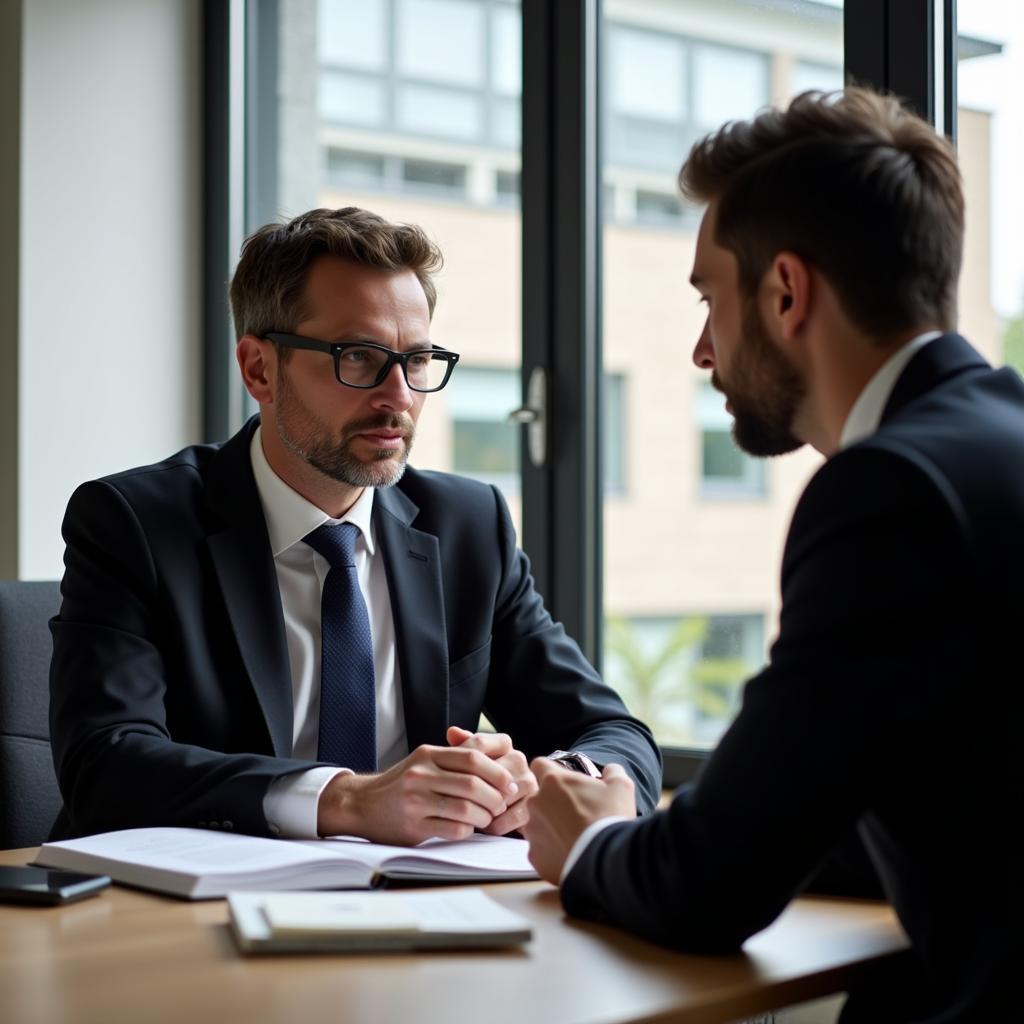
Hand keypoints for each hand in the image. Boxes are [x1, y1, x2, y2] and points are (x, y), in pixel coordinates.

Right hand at [316, 742, 519, 844]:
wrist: (362, 804)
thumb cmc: (403, 782)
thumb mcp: (425, 760)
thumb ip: (457, 756)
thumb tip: (500, 753)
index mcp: (429, 754)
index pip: (473, 757)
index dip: (498, 771)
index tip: (510, 784)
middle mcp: (421, 774)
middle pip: (473, 783)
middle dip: (496, 797)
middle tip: (503, 805)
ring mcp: (415, 800)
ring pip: (465, 808)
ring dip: (485, 816)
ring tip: (488, 819)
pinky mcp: (412, 826)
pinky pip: (453, 829)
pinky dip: (468, 830)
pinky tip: (469, 829)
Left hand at [446, 726, 538, 835]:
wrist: (503, 809)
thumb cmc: (482, 785)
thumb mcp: (469, 766)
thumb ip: (462, 748)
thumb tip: (452, 731)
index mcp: (502, 745)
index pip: (480, 743)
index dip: (460, 760)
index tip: (447, 775)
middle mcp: (518, 759)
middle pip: (490, 772)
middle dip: (473, 791)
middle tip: (457, 802)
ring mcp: (529, 782)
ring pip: (501, 795)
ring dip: (484, 810)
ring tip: (471, 816)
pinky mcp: (534, 805)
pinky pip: (513, 816)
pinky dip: (497, 824)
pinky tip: (487, 826)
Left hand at [521, 757, 635, 883]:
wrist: (606, 860)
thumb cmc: (611, 818)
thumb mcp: (621, 786)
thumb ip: (612, 772)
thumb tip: (610, 771)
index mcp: (553, 781)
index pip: (539, 765)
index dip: (551, 771)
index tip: (563, 781)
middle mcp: (536, 803)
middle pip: (538, 798)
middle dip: (552, 803)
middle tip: (575, 813)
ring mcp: (533, 831)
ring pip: (536, 824)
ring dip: (550, 827)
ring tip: (572, 836)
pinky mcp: (535, 856)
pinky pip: (539, 850)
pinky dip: (551, 851)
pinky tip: (569, 854)